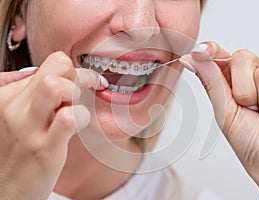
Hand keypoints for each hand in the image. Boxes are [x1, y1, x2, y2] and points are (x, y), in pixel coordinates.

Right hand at [0, 52, 106, 199]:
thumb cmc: (16, 153)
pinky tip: (80, 123)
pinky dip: (82, 115)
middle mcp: (14, 107)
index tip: (83, 80)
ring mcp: (27, 128)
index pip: (49, 64)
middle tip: (88, 89)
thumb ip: (29, 94)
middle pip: (56, 66)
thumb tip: (44, 73)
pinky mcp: (43, 149)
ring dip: (78, 92)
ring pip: (57, 86)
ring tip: (79, 107)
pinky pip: (68, 117)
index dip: (71, 69)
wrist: (5, 191)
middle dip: (80, 75)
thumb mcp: (16, 117)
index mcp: (7, 96)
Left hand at [180, 42, 258, 199]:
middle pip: (241, 58)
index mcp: (233, 84)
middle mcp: (253, 77)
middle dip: (242, 92)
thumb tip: (190, 58)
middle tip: (251, 110)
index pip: (221, 56)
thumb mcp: (224, 111)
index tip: (200, 51)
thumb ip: (211, 81)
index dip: (211, 51)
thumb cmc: (252, 145)